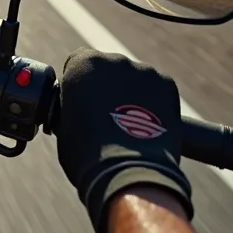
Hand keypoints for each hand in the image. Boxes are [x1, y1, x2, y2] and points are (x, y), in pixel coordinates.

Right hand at [54, 47, 192, 232]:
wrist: (129, 172)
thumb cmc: (87, 154)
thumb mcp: (64, 123)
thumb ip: (72, 104)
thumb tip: (79, 108)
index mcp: (84, 64)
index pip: (78, 61)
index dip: (78, 82)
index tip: (80, 99)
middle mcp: (116, 60)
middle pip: (109, 67)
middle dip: (106, 85)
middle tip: (105, 114)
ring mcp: (145, 71)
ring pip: (134, 78)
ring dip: (131, 93)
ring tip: (128, 124)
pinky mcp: (168, 86)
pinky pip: (157, 90)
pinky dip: (153, 103)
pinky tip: (146, 125)